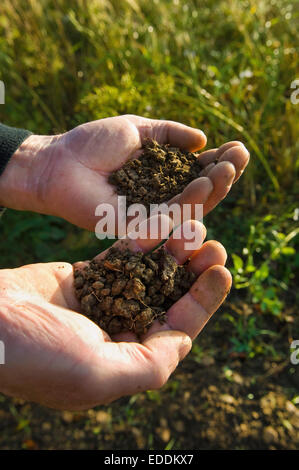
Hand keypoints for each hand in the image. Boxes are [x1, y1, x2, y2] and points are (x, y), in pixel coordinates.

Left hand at [0, 115, 248, 230]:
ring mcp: (150, 216)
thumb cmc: (93, 143)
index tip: (237, 147)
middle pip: (201, 193)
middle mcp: (161, 199)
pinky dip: (185, 203)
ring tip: (227, 168)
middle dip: (222, 175)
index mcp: (163, 178)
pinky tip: (202, 184)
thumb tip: (203, 139)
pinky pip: (166, 219)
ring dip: (212, 188)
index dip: (219, 162)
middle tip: (239, 157)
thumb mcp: (139, 130)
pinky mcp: (135, 229)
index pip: (199, 173)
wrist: (59, 161)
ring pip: (189, 208)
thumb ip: (171, 134)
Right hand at [0, 216, 230, 409]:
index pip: (174, 330)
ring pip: (145, 275)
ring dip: (169, 253)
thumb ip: (149, 364)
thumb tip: (183, 344)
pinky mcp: (83, 280)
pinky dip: (138, 243)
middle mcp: (114, 334)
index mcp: (122, 362)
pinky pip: (118, 259)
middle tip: (214, 244)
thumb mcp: (99, 372)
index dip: (202, 302)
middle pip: (164, 299)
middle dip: (190, 273)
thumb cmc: (39, 354)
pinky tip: (161, 225)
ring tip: (194, 227)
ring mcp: (99, 305)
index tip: (223, 272)